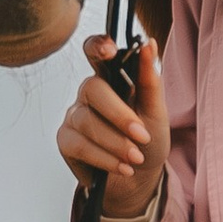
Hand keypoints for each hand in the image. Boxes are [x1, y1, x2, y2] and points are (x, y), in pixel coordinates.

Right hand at [57, 37, 166, 221]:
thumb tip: (149, 44)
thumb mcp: (156, 111)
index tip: (110, 50)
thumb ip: (150, 80)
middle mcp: (88, 93)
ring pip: (87, 122)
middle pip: (92, 89)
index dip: (97, 46)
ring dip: (116, 143)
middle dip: (119, 115)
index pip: (95, 51)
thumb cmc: (147, 139)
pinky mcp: (66, 140)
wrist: (139, 176)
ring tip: (136, 158)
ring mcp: (74, 115)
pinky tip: (123, 167)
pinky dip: (105, 158)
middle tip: (143, 136)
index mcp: (110, 77)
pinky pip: (80, 145)